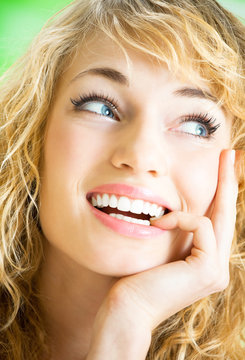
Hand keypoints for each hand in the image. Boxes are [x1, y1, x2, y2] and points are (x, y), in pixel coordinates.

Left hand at [87, 149, 237, 358]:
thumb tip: (174, 207)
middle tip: (228, 153)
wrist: (126, 309)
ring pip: (217, 216)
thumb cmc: (136, 278)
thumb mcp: (161, 247)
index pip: (218, 219)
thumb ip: (176, 231)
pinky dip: (178, 218)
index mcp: (206, 261)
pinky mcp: (208, 268)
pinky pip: (200, 224)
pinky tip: (157, 225)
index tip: (223, 164)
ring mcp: (217, 270)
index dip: (222, 192)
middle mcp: (217, 266)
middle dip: (227, 180)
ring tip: (161, 214)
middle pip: (227, 214)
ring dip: (187, 206)